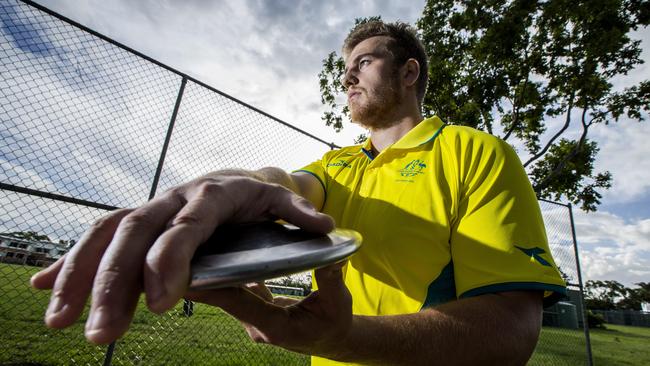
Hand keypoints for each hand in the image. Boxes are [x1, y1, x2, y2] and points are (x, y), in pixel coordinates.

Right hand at [29, 174, 333, 343]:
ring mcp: (153, 207)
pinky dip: (71, 262)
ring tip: (60, 323)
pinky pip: (99, 237)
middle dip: (113, 281)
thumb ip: (301, 217)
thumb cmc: (264, 199)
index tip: (158, 303)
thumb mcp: (286, 203)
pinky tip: (44, 289)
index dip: (170, 260)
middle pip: (135, 232)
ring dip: (79, 276)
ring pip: (107, 234)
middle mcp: (175, 196)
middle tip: (101, 333)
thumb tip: (326, 230)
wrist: (241, 181)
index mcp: (214, 194)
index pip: (187, 225)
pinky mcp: (139, 222)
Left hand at [185, 262, 351, 357]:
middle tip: (176, 251)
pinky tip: (212, 253)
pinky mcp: (252, 311)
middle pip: (223, 297)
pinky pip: (233, 291)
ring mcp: (252, 320)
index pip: (238, 304)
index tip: (187, 274)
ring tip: (189, 246)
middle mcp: (257, 325)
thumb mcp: (339, 304)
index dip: (212, 289)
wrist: (331, 341)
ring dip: (208, 274)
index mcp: (275, 326)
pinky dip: (224, 275)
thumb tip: (332, 258)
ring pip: (224, 294)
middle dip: (201, 277)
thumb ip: (332, 281)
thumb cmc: (334, 324)